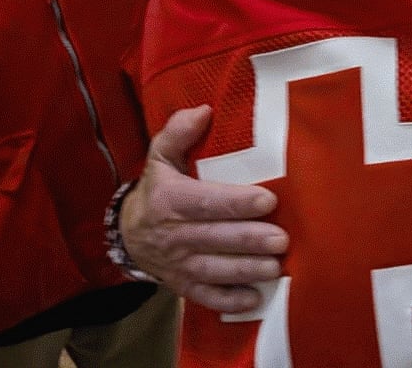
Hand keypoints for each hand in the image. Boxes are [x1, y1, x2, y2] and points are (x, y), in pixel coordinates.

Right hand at [119, 105, 288, 312]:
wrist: (129, 233)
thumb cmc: (158, 188)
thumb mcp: (161, 156)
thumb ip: (178, 132)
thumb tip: (203, 111)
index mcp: (170, 199)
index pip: (205, 202)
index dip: (236, 202)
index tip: (268, 200)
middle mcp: (173, 234)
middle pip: (214, 238)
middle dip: (249, 240)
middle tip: (282, 239)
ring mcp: (177, 263)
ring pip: (213, 269)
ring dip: (245, 270)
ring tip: (275, 267)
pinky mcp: (183, 285)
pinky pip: (204, 296)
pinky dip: (228, 300)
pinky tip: (255, 299)